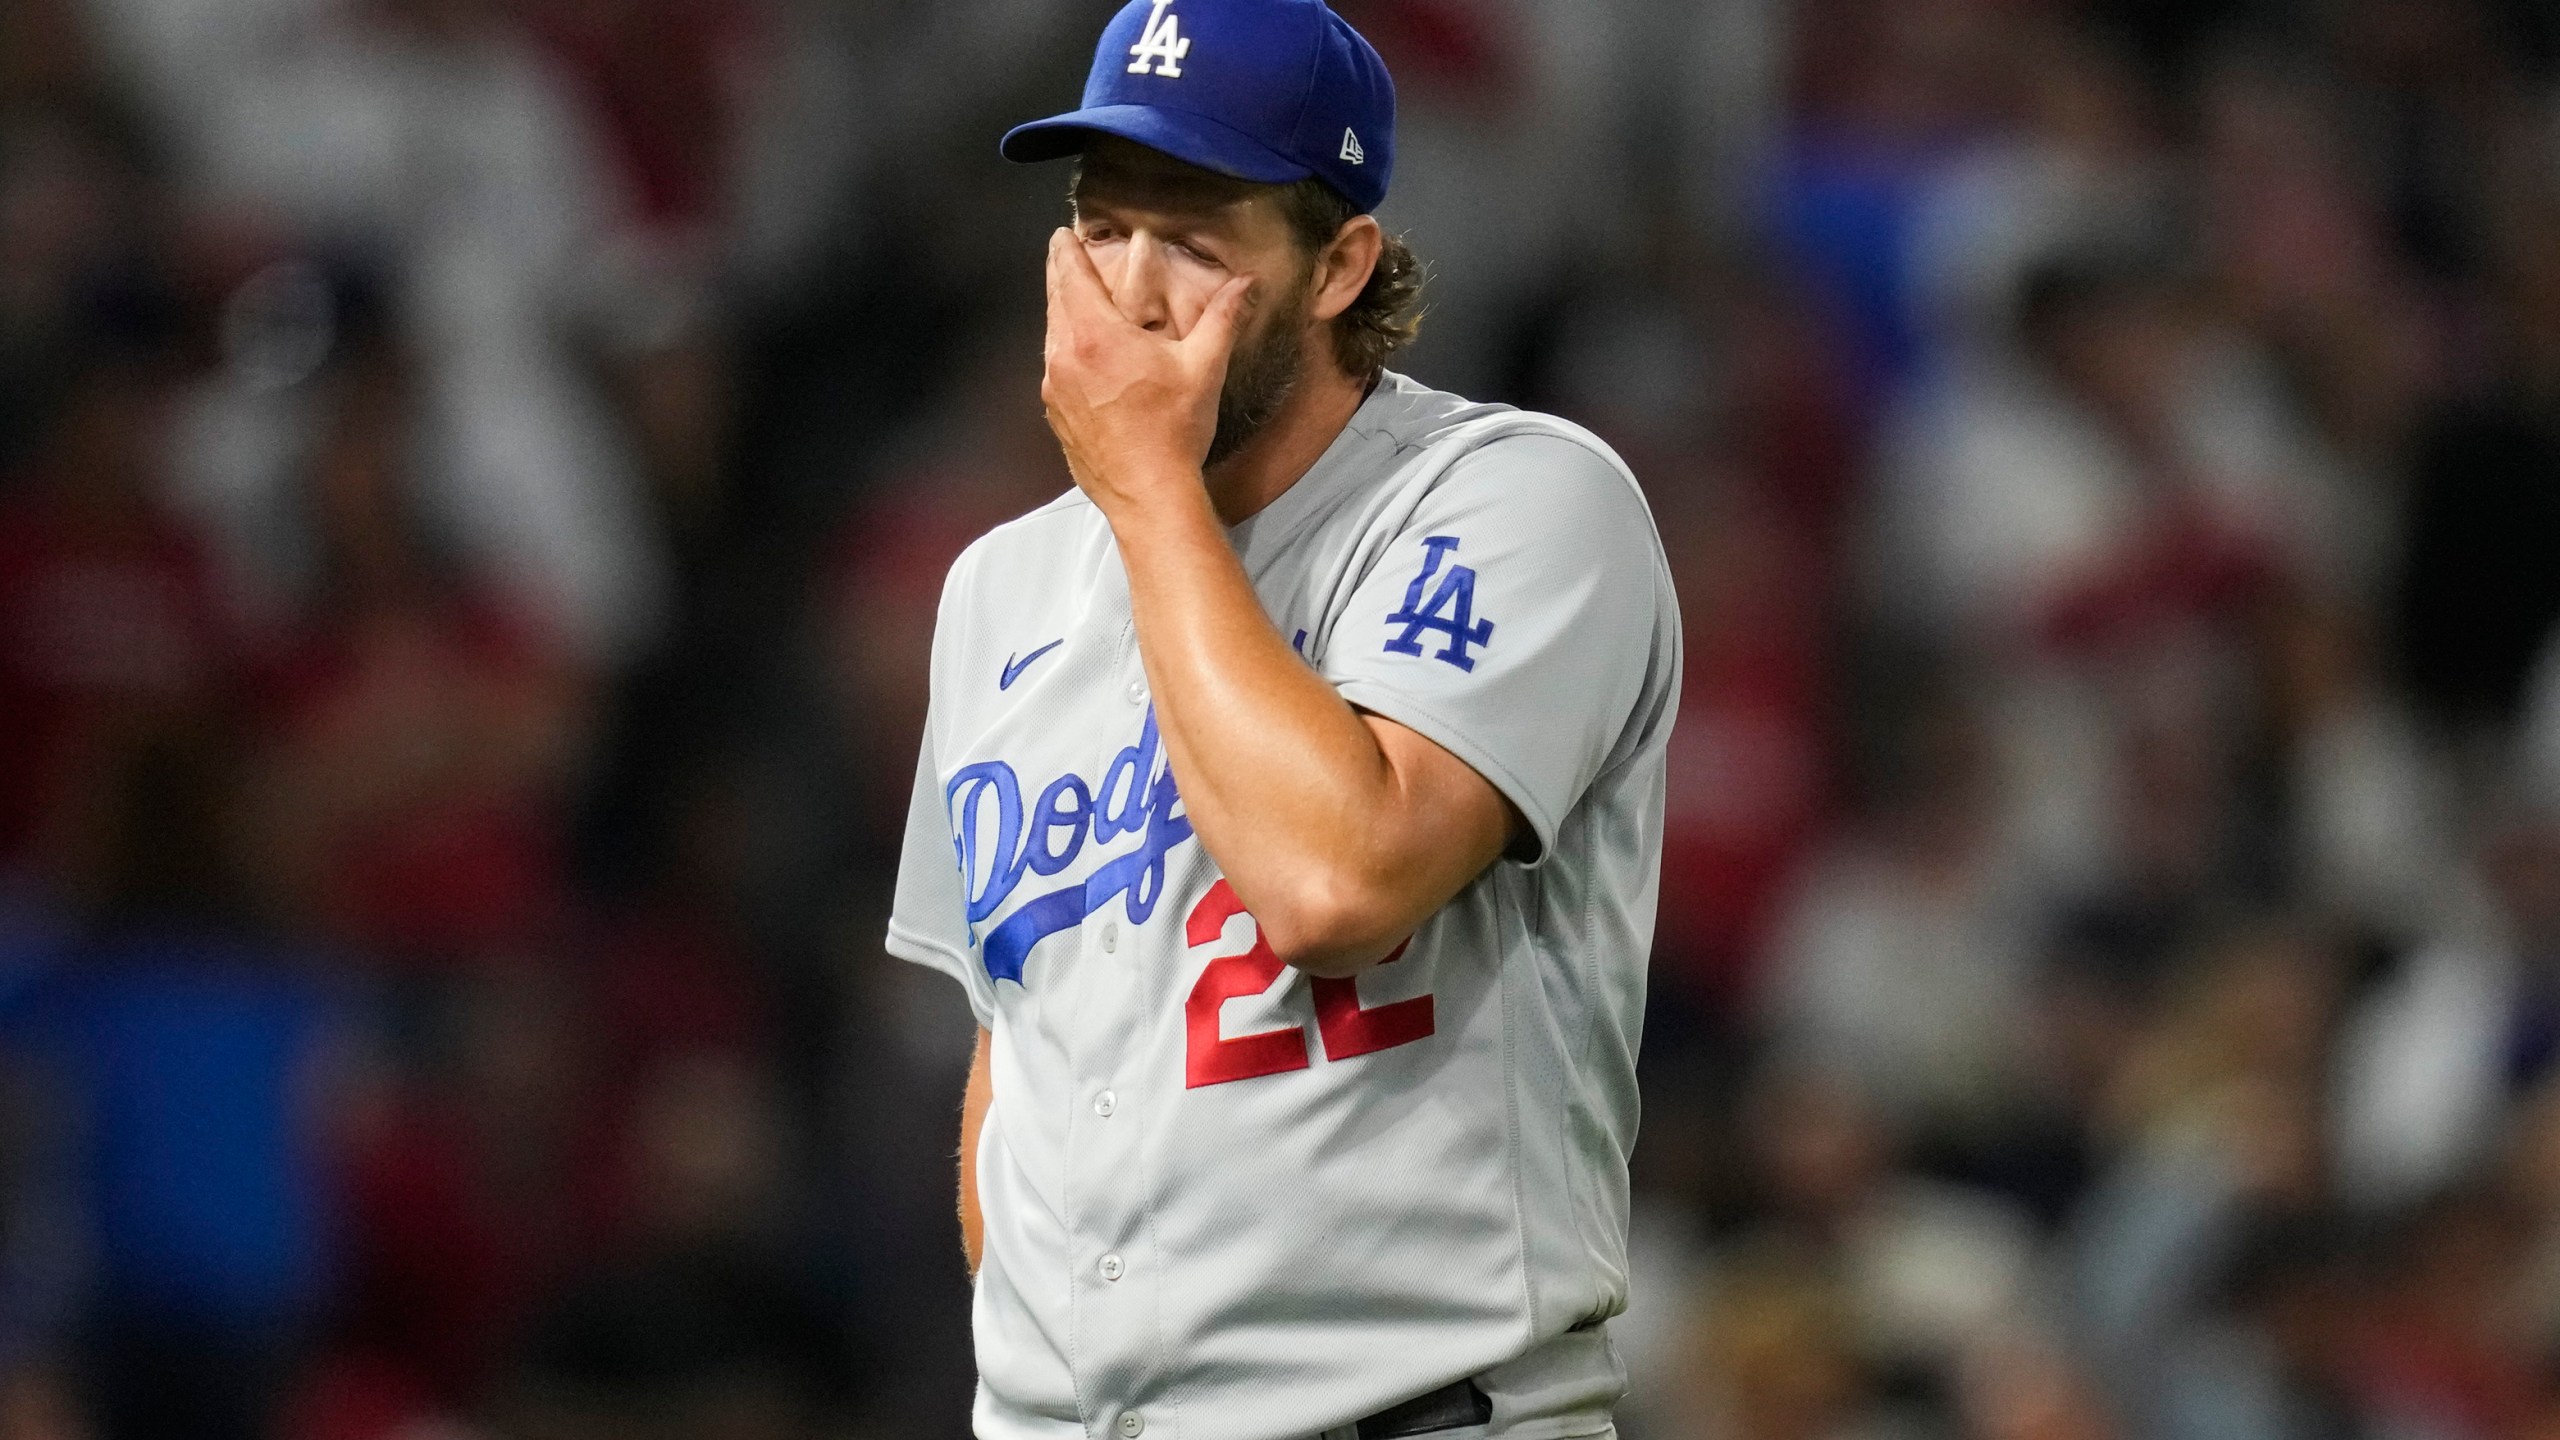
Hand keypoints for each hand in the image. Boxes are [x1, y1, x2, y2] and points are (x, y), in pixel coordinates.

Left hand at [1041, 229, 1252, 517]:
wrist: (1149, 494)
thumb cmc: (1176, 430)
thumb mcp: (1205, 367)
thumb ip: (1224, 317)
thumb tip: (1247, 282)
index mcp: (1096, 335)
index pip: (1070, 276)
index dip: (1066, 251)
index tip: (1062, 234)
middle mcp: (1064, 357)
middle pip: (1055, 301)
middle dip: (1060, 274)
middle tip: (1064, 256)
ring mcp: (1054, 389)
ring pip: (1051, 336)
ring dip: (1062, 314)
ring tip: (1075, 302)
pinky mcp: (1055, 415)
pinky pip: (1054, 369)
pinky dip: (1064, 350)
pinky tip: (1082, 356)